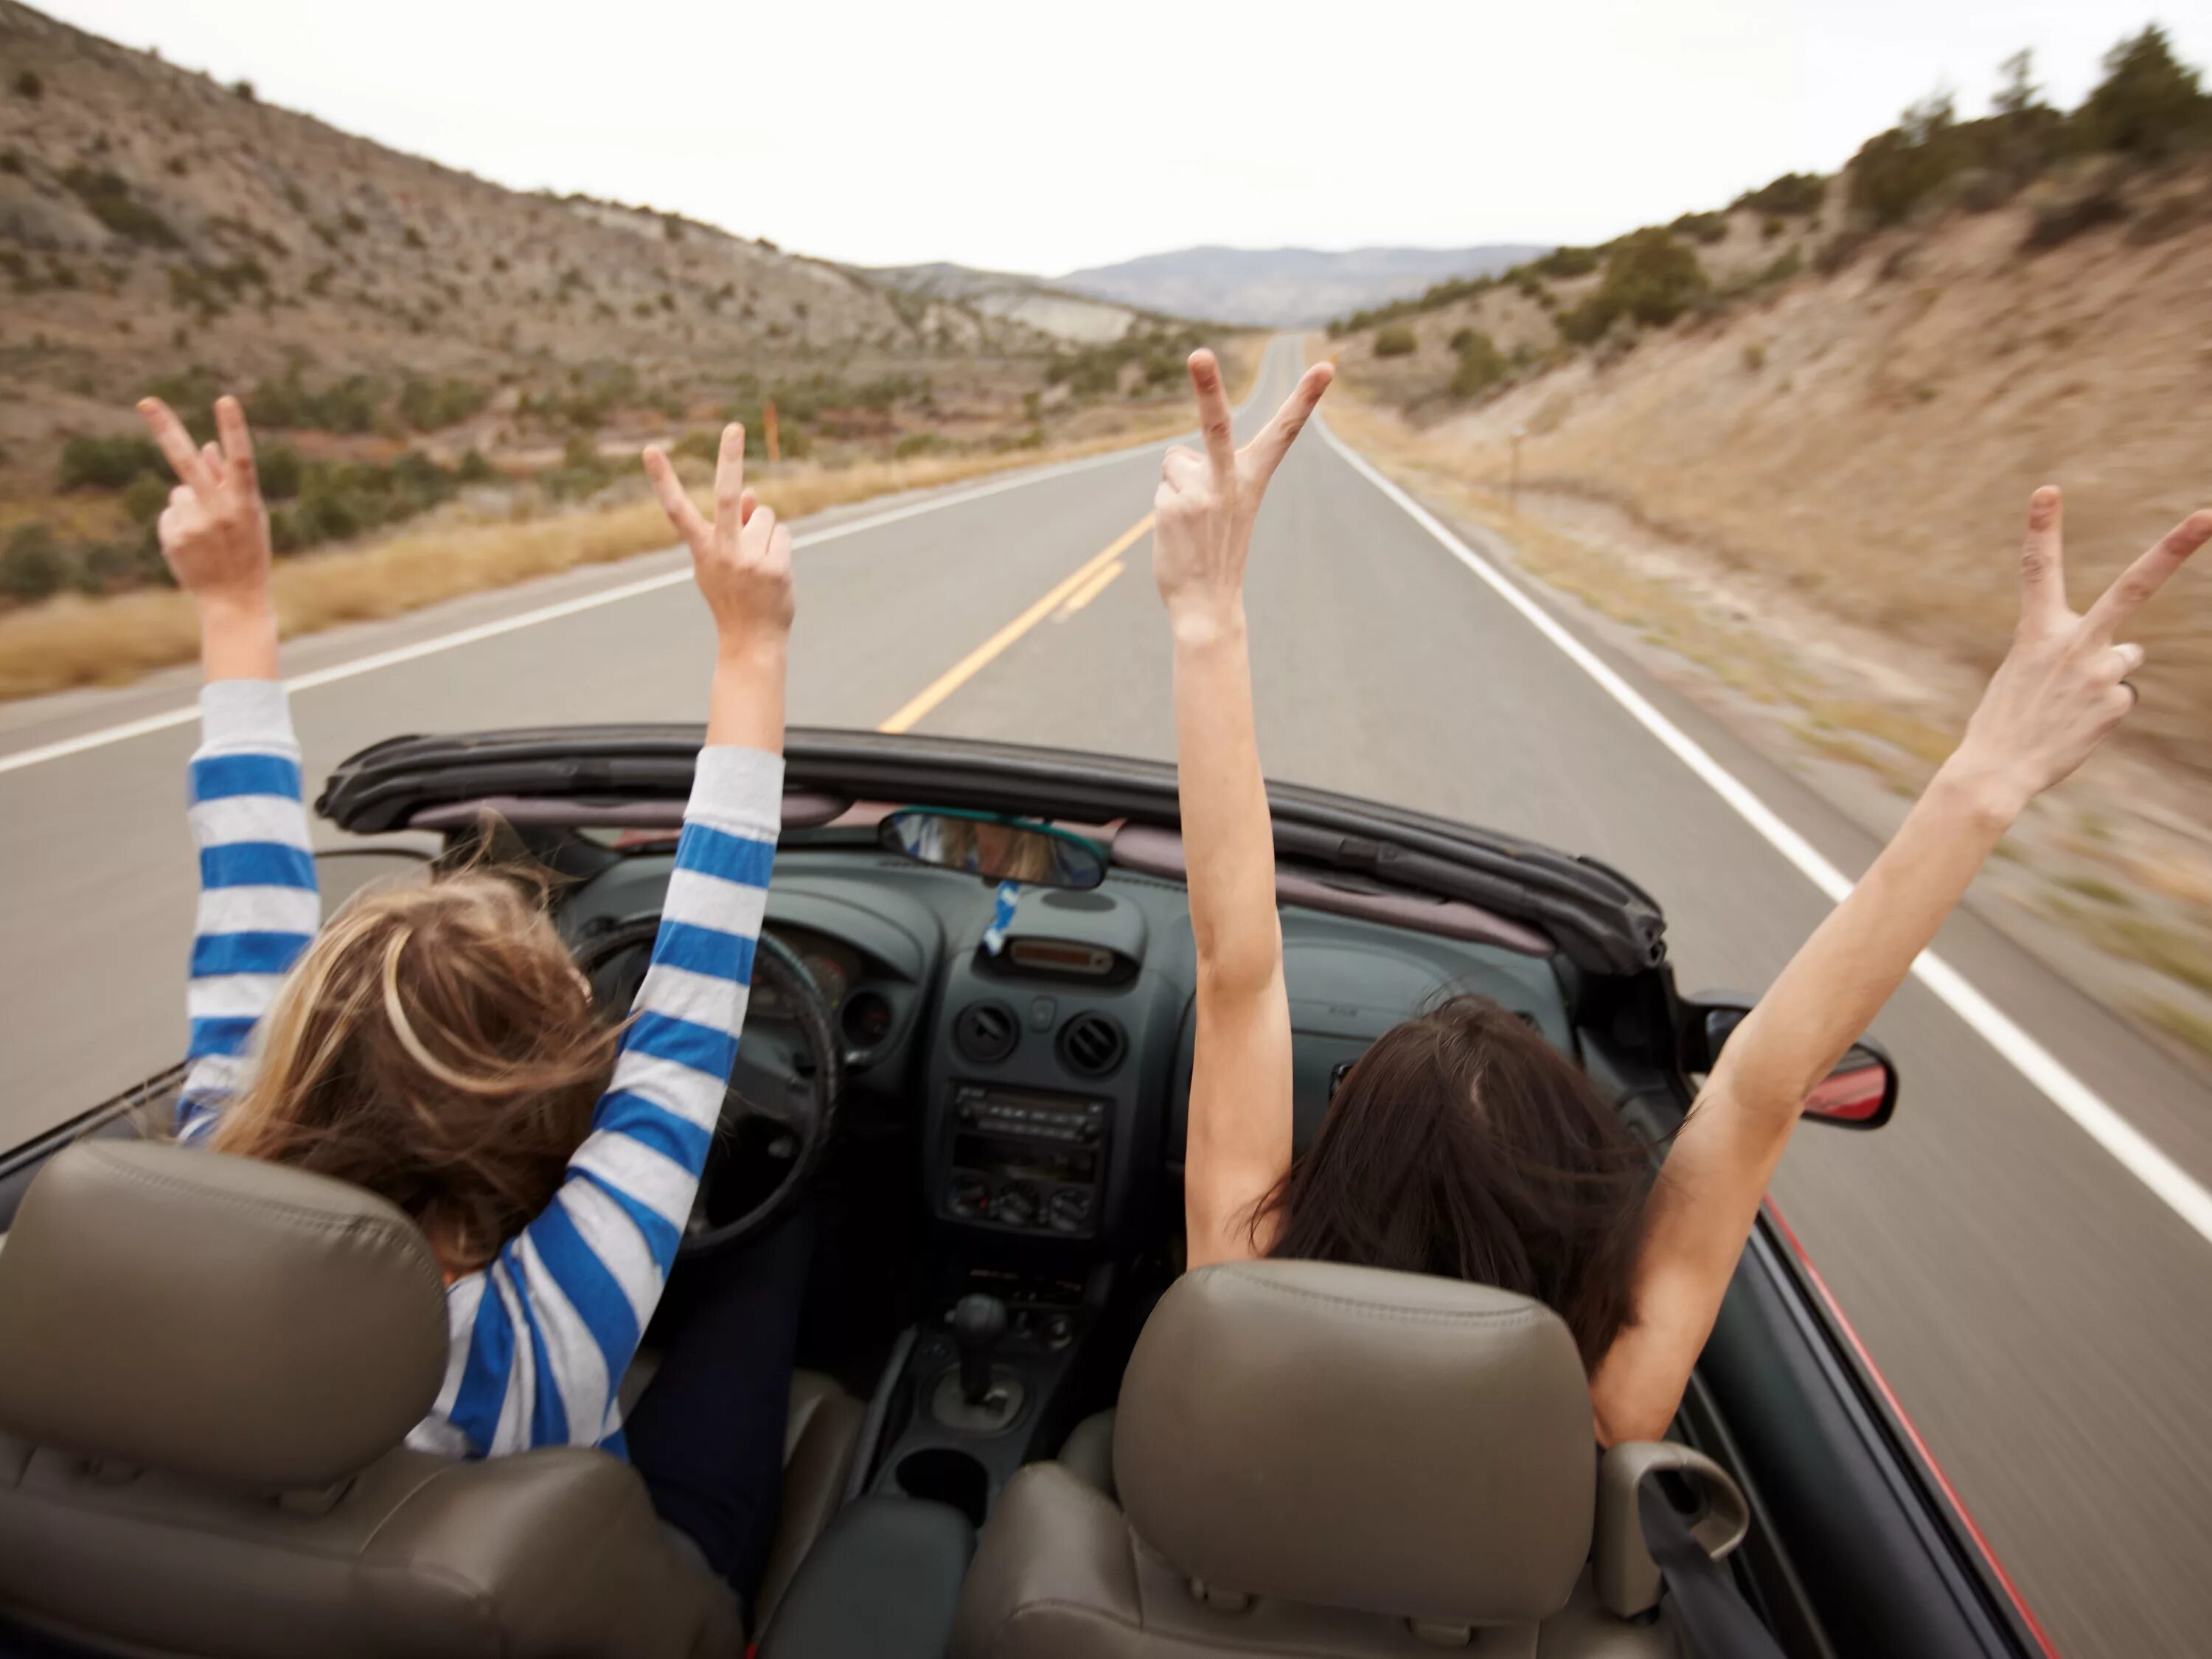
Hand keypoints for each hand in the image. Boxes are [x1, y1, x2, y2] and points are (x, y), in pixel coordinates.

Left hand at [136, 395, 270, 618]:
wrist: (235, 602)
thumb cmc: (248, 554)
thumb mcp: (249, 518)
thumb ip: (228, 482)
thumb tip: (206, 445)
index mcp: (247, 504)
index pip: (241, 460)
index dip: (234, 430)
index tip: (224, 399)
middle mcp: (220, 511)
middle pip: (186, 462)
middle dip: (166, 429)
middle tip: (144, 401)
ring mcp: (195, 525)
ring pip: (178, 493)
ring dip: (188, 506)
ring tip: (208, 539)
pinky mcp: (175, 538)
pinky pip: (170, 515)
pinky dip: (179, 526)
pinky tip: (194, 548)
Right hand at [643, 423, 793, 662]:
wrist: (751, 641)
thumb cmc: (733, 596)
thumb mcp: (720, 562)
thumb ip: (732, 525)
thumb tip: (750, 492)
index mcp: (702, 549)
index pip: (676, 509)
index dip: (663, 479)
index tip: (649, 449)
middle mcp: (723, 551)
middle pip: (728, 496)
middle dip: (730, 458)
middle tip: (734, 426)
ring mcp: (750, 559)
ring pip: (764, 515)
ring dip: (765, 531)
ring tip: (758, 563)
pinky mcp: (775, 567)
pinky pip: (782, 534)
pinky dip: (780, 546)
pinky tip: (773, 572)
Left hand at [1152, 350, 1332, 637]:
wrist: (1208, 604)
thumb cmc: (1217, 551)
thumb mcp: (1224, 504)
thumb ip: (1209, 471)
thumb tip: (1177, 457)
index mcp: (1255, 478)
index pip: (1284, 431)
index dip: (1305, 397)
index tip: (1327, 366)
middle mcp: (1232, 480)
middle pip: (1217, 423)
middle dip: (1207, 386)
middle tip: (1198, 353)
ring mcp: (1203, 492)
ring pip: (1176, 461)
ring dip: (1177, 484)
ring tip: (1192, 522)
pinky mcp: (1174, 505)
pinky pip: (1162, 486)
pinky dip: (1164, 506)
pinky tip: (1178, 534)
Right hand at [1948, 487, 2210, 815]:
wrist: (1997, 771)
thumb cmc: (2006, 719)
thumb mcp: (2025, 671)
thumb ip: (2075, 648)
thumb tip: (2134, 651)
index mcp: (2036, 632)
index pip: (2037, 570)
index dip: (2042, 528)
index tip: (2047, 491)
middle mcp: (2073, 644)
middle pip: (2133, 587)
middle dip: (2174, 550)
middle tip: (2207, 515)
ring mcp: (2099, 672)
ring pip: (2126, 657)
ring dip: (2106, 675)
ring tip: (2070, 705)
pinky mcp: (2117, 702)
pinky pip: (2121, 696)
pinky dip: (2102, 710)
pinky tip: (2077, 725)